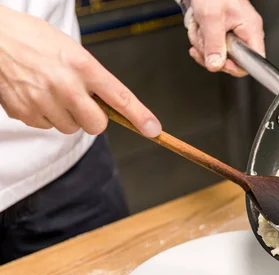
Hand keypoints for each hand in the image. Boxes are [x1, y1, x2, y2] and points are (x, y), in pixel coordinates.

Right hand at [0, 5, 160, 136]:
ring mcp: (44, 101)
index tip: (154, 129)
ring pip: (71, 128)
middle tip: (81, 102)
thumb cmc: (33, 40)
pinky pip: (47, 127)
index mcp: (83, 66)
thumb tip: (112, 105)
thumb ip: (93, 78)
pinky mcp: (25, 112)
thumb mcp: (71, 51)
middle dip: (93, 118)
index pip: (120, 97)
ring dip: (67, 116)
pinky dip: (44, 116)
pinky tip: (35, 95)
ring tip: (51, 92)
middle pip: (96, 125)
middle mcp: (66, 86)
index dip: (140, 117)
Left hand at [186, 0, 264, 76]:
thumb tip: (216, 65)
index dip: (235, 66)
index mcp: (250, 29)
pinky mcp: (223, 35)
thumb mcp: (211, 17)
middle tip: (203, 39)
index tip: (220, 61)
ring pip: (218, 56)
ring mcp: (233, 35)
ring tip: (201, 27)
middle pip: (232, 61)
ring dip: (203, 44)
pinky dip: (201, 40)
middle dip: (211, 53)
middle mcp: (244, 34)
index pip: (253, 61)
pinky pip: (211, 48)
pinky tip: (200, 29)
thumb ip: (214, 43)